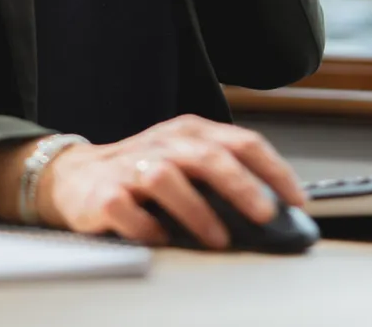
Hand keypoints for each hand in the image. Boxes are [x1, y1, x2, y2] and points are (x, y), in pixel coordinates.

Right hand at [36, 115, 306, 247]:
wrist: (74, 176)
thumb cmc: (141, 170)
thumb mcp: (184, 159)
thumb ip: (223, 174)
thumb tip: (273, 207)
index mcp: (190, 132)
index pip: (241, 142)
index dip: (273, 170)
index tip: (297, 198)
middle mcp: (163, 144)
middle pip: (207, 156)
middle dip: (241, 186)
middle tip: (265, 214)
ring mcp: (131, 167)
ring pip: (167, 179)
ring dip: (197, 211)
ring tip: (218, 238)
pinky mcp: (105, 194)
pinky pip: (128, 209)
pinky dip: (147, 227)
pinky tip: (162, 239)